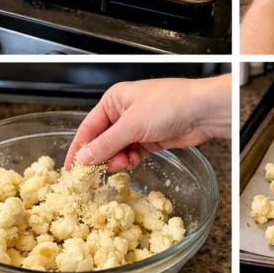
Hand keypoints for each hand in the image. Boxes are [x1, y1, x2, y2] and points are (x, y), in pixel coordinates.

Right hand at [65, 74, 230, 170]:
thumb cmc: (169, 105)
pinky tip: (135, 162)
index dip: (79, 148)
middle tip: (100, 171)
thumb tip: (84, 157)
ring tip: (126, 162)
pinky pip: (133, 154)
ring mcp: (138, 127)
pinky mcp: (150, 139)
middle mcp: (123, 113)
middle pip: (102, 141)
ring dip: (119, 160)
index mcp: (114, 101)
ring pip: (118, 150)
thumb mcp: (132, 125)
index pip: (88, 128)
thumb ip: (107, 144)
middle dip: (102, 156)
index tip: (71, 169)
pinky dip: (132, 160)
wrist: (202, 112)